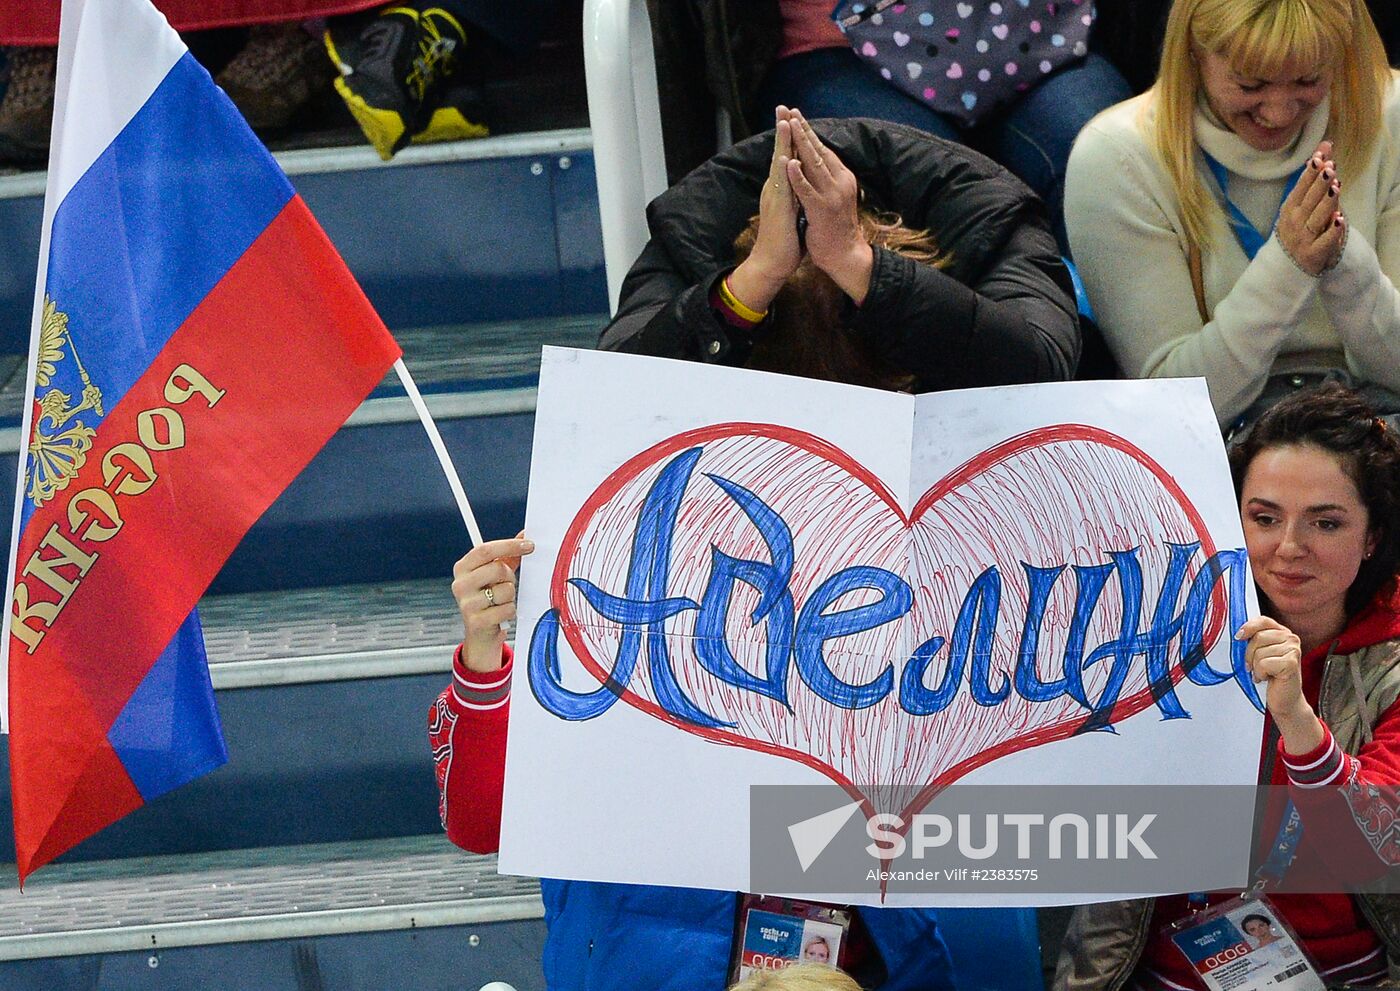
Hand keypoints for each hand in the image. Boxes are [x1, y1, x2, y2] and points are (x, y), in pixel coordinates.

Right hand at [453, 533, 534, 671]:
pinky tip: (500, 615)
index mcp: (462, 568)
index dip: (509, 545)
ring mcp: (466, 603)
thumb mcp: (496, 575)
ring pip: (505, 590)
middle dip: (510, 577)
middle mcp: (460, 584)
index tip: (529, 545)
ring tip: (500, 602)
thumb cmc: (489, 600)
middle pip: (497, 569)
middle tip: (507, 584)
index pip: (485, 550)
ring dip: (510, 597)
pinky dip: (510, 611)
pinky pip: (507, 609)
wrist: (481, 634)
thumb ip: (508, 555)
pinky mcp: (476, 621)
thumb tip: (524, 534)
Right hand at [728, 106, 802, 312]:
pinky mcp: (777, 210)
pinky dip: (782, 171)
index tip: (792, 118)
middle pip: (780, 154)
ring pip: (779, 165)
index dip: (790, 138)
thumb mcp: (793, 212)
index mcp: (782, 189)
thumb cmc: (784, 242)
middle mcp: (776, 189)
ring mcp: (775, 198)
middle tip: (783, 108)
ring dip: (781, 143)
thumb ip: (795, 196)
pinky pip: (781, 187)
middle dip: (783, 131)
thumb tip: (801, 185)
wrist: (771, 264)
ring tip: (784, 121)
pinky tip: (783, 157)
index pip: (787, 158)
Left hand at [786, 109, 872, 303]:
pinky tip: (789, 162)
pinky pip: (807, 190)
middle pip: (818, 150)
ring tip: (790, 125)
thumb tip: (815, 164)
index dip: (808, 132)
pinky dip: (798, 175)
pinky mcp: (821, 210)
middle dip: (803, 129)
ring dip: (801, 143)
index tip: (795, 115)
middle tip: (790, 110)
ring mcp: (831, 195)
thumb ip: (826, 180)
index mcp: (841, 178)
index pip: (822, 150)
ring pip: (814, 164)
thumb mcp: (833, 198)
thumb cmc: (835, 228)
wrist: (845, 256)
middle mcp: (839, 182)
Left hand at [1237, 615, 1324, 752]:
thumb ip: (1253, 641)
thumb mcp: (1260, 654)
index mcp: (1282, 632)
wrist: (1285, 699)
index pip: (1263, 620)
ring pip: (1259, 652)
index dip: (1248, 627)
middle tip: (1253, 666)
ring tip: (1263, 673)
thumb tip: (1237, 634)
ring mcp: (1293, 650)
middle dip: (1249, 654)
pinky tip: (1268, 678)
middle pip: (1258, 637)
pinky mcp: (1292, 663)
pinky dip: (1260, 673)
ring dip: (1256, 666)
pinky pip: (1264, 664)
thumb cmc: (1270, 676)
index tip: (1238, 637)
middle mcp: (1291, 638)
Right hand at [1276, 140, 1345, 275]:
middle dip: (1319, 184)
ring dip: (1327, 203)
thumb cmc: (1297, 230)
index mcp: (1289, 210)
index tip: (1319, 158)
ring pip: (1317, 218)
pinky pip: (1326, 241)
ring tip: (1336, 186)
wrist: (1288, 266)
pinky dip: (1333, 231)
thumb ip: (1312, 178)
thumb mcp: (1300, 205)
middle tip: (1329, 168)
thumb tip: (1324, 147)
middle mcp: (1294, 223)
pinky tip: (1339, 219)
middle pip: (1309, 201)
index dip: (1310, 173)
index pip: (1300, 189)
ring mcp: (1303, 239)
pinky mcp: (1314, 254)